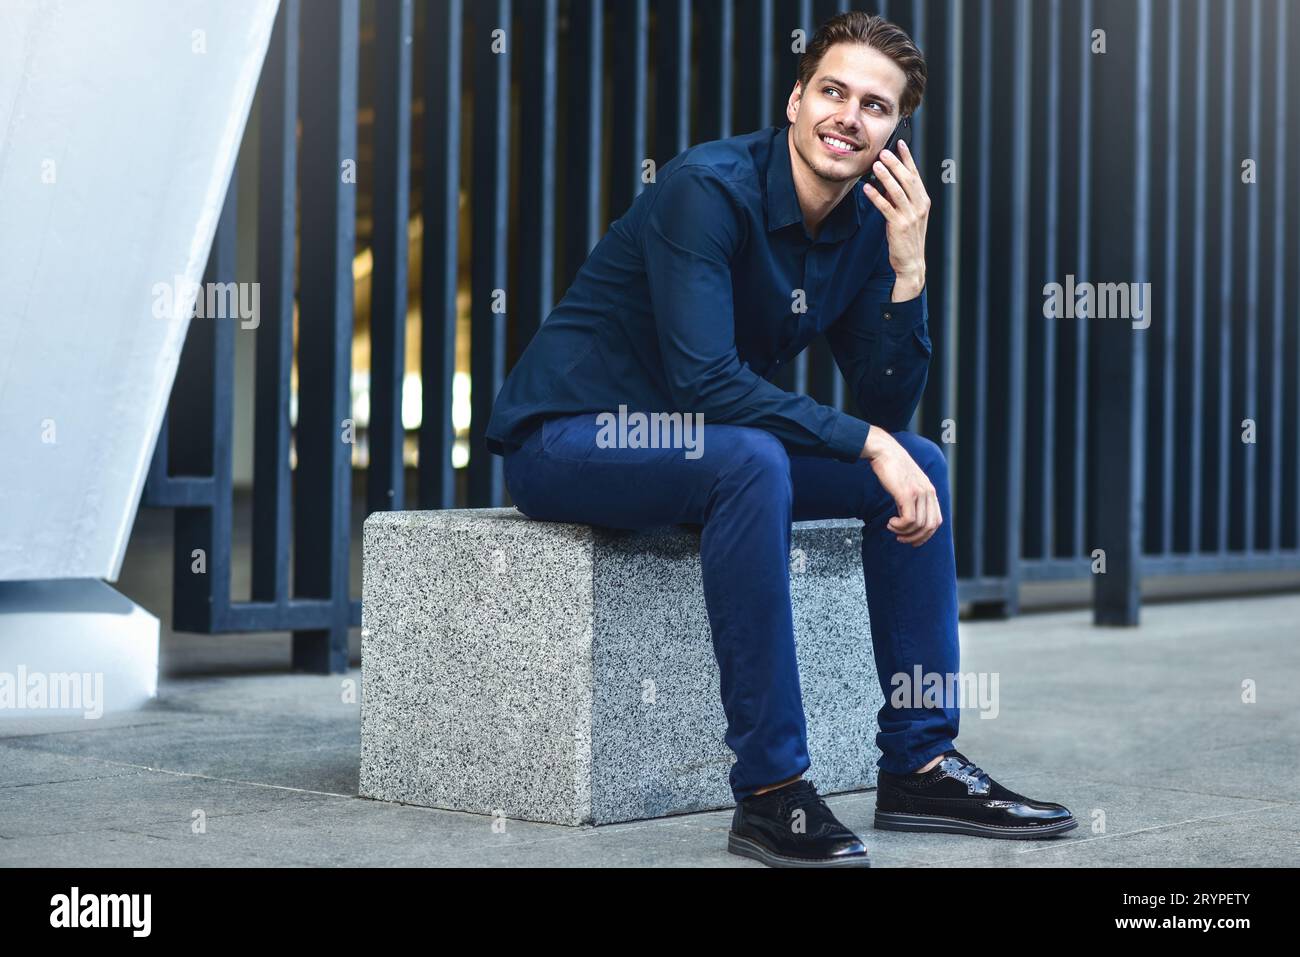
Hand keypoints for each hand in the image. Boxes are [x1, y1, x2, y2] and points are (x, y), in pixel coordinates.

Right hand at [862, 429, 941, 546]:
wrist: (884, 451)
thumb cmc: (892, 466)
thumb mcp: (908, 483)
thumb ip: (913, 498)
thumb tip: (908, 516)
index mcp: (930, 491)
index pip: (936, 521)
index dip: (925, 535)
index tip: (911, 539)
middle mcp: (928, 493)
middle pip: (929, 526)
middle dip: (915, 538)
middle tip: (900, 538)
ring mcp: (918, 493)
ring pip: (918, 525)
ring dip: (903, 532)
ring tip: (892, 527)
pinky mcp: (907, 493)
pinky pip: (909, 519)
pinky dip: (899, 526)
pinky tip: (890, 523)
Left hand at [863, 138, 929, 295]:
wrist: (911, 262)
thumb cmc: (907, 237)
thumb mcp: (907, 214)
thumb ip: (900, 197)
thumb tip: (888, 180)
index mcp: (923, 200)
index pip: (915, 174)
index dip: (908, 158)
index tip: (900, 143)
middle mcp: (920, 206)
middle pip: (907, 179)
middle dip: (896, 163)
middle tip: (884, 150)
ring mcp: (911, 216)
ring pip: (898, 191)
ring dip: (887, 176)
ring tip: (876, 164)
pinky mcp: (899, 226)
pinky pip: (886, 208)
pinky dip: (877, 196)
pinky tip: (867, 188)